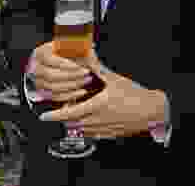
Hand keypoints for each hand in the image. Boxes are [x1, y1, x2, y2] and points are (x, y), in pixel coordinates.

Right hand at [27, 41, 95, 102]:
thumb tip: (89, 47)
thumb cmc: (56, 51)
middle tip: (86, 74)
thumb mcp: (61, 44)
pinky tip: (81, 92)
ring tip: (86, 82)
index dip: (67, 65)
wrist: (42, 61)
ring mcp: (38, 81)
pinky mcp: (42, 91)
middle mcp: (36, 69)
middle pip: (52, 76)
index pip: (53, 61)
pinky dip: (69, 95)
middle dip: (72, 76)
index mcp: (40, 54)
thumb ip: (71, 46)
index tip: (80, 66)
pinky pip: (55, 96)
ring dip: (72, 86)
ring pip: (54, 88)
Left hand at [41, 54, 168, 139]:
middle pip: (72, 123)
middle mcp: (98, 120)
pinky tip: (88, 120)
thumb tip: (88, 59)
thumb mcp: (115, 80)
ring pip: (80, 129)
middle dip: (62, 118)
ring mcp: (103, 129)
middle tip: (58, 112)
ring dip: (73, 123)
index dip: (54, 116)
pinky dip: (85, 128)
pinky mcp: (108, 135)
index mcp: (98, 105)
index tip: (44, 116)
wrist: (151, 111)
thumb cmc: (136, 96)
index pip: (69, 113)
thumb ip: (99, 71)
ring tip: (74, 113)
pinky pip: (91, 134)